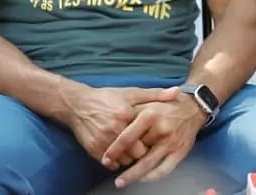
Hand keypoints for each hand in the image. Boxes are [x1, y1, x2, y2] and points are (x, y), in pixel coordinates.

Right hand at [62, 85, 179, 165]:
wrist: (78, 105)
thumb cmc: (107, 98)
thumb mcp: (131, 93)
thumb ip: (155, 94)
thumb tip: (178, 91)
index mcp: (127, 114)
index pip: (148, 136)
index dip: (154, 140)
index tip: (156, 139)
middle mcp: (114, 129)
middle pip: (137, 152)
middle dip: (143, 152)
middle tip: (145, 147)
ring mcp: (103, 141)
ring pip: (124, 160)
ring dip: (130, 158)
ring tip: (133, 150)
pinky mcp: (93, 149)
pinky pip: (110, 164)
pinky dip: (116, 161)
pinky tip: (120, 153)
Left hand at [102, 97, 207, 186]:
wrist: (193, 107)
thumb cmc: (167, 105)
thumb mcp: (148, 101)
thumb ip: (131, 113)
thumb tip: (112, 126)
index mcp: (151, 115)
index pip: (127, 137)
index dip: (114, 150)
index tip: (105, 158)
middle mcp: (161, 129)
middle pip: (137, 152)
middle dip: (122, 162)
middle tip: (110, 168)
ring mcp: (172, 142)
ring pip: (148, 164)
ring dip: (133, 175)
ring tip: (121, 182)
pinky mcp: (180, 152)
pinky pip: (164, 169)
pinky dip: (152, 177)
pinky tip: (142, 178)